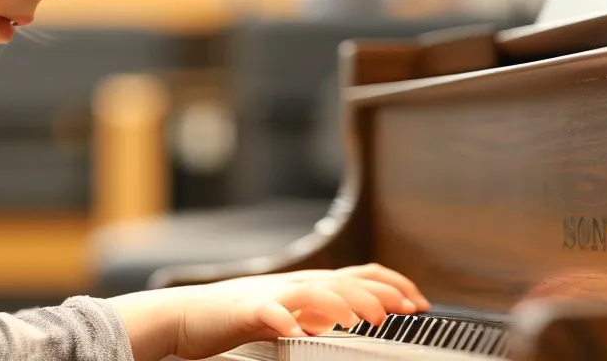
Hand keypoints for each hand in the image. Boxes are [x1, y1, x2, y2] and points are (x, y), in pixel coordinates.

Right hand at [203, 264, 432, 313]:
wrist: (186, 316)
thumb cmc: (235, 318)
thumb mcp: (290, 315)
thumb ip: (319, 314)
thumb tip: (352, 320)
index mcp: (309, 284)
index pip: (361, 274)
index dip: (395, 285)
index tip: (421, 303)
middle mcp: (295, 284)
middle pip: (346, 280)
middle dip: (381, 294)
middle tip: (407, 312)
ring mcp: (271, 294)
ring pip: (316, 291)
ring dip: (345, 304)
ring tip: (367, 320)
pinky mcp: (246, 310)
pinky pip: (270, 313)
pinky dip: (288, 321)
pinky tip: (303, 332)